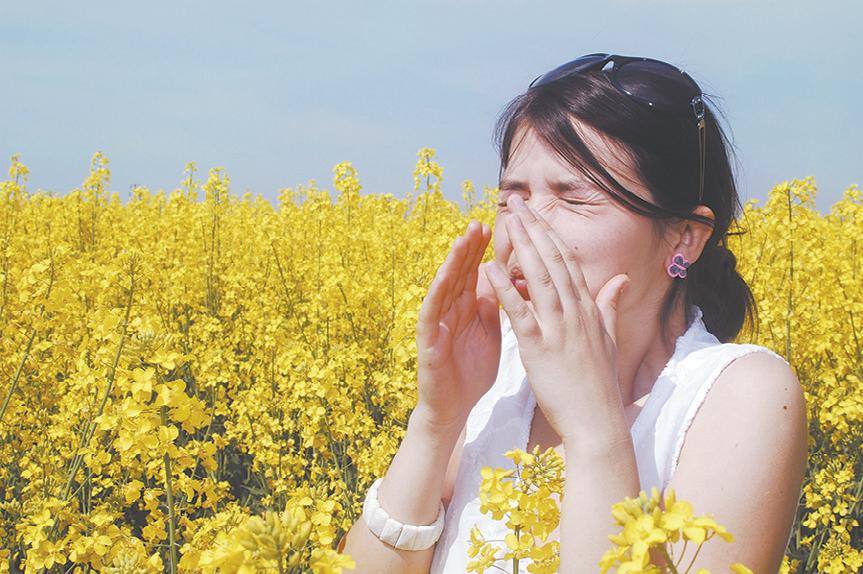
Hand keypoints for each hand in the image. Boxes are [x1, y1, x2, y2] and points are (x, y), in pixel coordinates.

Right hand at [415, 219, 501, 429]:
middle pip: (460, 273)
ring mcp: (437, 323)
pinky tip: (444, 277)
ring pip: (444, 286)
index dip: (484, 250)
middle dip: (469, 248)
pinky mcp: (428, 341)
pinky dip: (437, 294)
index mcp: (468, 308)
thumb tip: (504, 278)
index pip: (476, 272)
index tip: (498, 226)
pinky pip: (431, 313)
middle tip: (479, 222)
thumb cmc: (472, 371)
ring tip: (462, 240)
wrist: (455, 409)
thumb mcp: (490, 333)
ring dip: (453, 262)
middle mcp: (450, 310)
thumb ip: (493, 306)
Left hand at [482, 194, 629, 443]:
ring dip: (522, 247)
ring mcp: (559, 329)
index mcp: (588, 309)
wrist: (598, 422)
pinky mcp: (540, 348)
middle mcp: (575, 312)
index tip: (536, 214)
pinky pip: (520, 312)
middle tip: (517, 203)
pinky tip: (489, 269)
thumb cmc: (599, 385)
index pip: (568, 262)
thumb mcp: (607, 340)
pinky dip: (504, 288)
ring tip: (507, 221)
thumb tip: (622, 280)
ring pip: (539, 278)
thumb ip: (610, 306)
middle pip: (553, 261)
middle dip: (535, 228)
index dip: (550, 234)